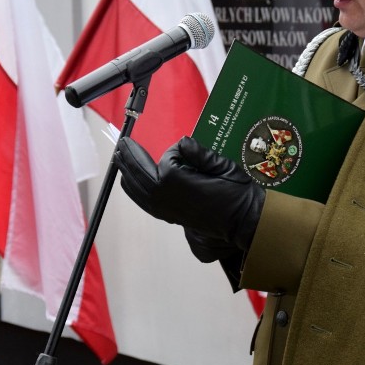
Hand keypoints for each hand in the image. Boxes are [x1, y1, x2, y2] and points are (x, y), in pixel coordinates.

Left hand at [113, 136, 264, 252]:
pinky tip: (131, 182)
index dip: (174, 151)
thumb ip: (199, 153)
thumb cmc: (237, 194)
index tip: (183, 148)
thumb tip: (181, 142)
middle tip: (121, 144)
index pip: (166, 159)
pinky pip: (143, 202)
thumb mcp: (223, 166)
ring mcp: (164, 208)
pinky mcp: (168, 217)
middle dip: (130, 157)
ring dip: (128, 172)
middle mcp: (165, 196)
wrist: (244, 222)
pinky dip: (133, 190)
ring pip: (137, 188)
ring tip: (121, 159)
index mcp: (177, 181)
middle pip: (140, 173)